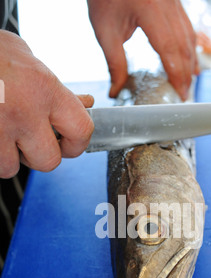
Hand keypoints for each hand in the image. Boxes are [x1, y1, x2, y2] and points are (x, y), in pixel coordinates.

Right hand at [0, 31, 93, 178]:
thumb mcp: (29, 61)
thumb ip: (57, 89)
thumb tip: (85, 104)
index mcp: (44, 88)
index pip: (81, 131)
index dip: (76, 143)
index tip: (68, 143)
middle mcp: (24, 110)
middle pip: (49, 161)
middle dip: (38, 156)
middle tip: (29, 142)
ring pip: (12, 167)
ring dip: (7, 157)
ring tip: (2, 134)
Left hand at [87, 0, 198, 99]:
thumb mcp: (105, 30)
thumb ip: (114, 62)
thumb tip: (116, 90)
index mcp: (150, 9)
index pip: (170, 48)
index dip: (177, 74)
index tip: (179, 93)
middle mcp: (167, 3)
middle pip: (183, 44)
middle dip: (185, 72)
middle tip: (184, 94)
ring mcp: (173, 1)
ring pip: (189, 35)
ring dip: (190, 61)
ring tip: (188, 82)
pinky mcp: (174, 1)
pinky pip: (187, 26)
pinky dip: (189, 46)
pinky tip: (189, 60)